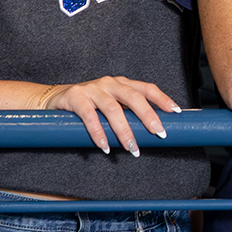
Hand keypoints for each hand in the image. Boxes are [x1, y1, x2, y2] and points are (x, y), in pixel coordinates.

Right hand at [35, 75, 181, 154]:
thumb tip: (151, 132)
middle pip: (133, 98)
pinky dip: (98, 133)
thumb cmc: (89, 105)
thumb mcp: (111, 105)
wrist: (54, 99)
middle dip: (148, 116)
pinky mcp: (75, 97)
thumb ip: (127, 113)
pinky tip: (105, 146)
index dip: (162, 99)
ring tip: (132, 148)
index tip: (176, 112)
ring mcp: (91, 89)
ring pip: (113, 109)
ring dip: (124, 131)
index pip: (147, 88)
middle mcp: (109, 83)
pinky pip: (89, 116)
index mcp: (122, 84)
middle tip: (158, 133)